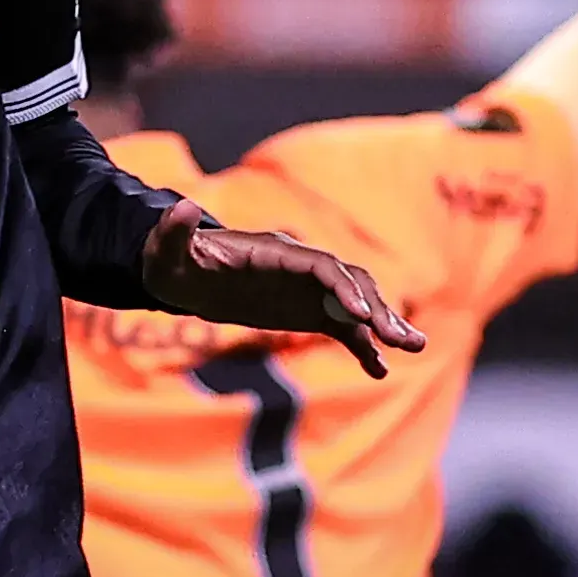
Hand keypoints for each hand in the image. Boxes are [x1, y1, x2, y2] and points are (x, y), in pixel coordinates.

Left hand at [139, 202, 425, 379]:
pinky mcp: (307, 311)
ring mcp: (306, 290)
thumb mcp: (165, 251)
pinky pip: (343, 329)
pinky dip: (363, 346)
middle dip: (375, 307)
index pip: (318, 265)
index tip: (358, 315)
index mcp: (274, 251)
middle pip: (348, 282)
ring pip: (356, 303)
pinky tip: (379, 370)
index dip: (340, 286)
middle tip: (400, 338)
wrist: (181, 275)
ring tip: (412, 348)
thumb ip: (174, 232)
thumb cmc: (171, 260)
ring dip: (382, 324)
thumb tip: (179, 205)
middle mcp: (299, 267)